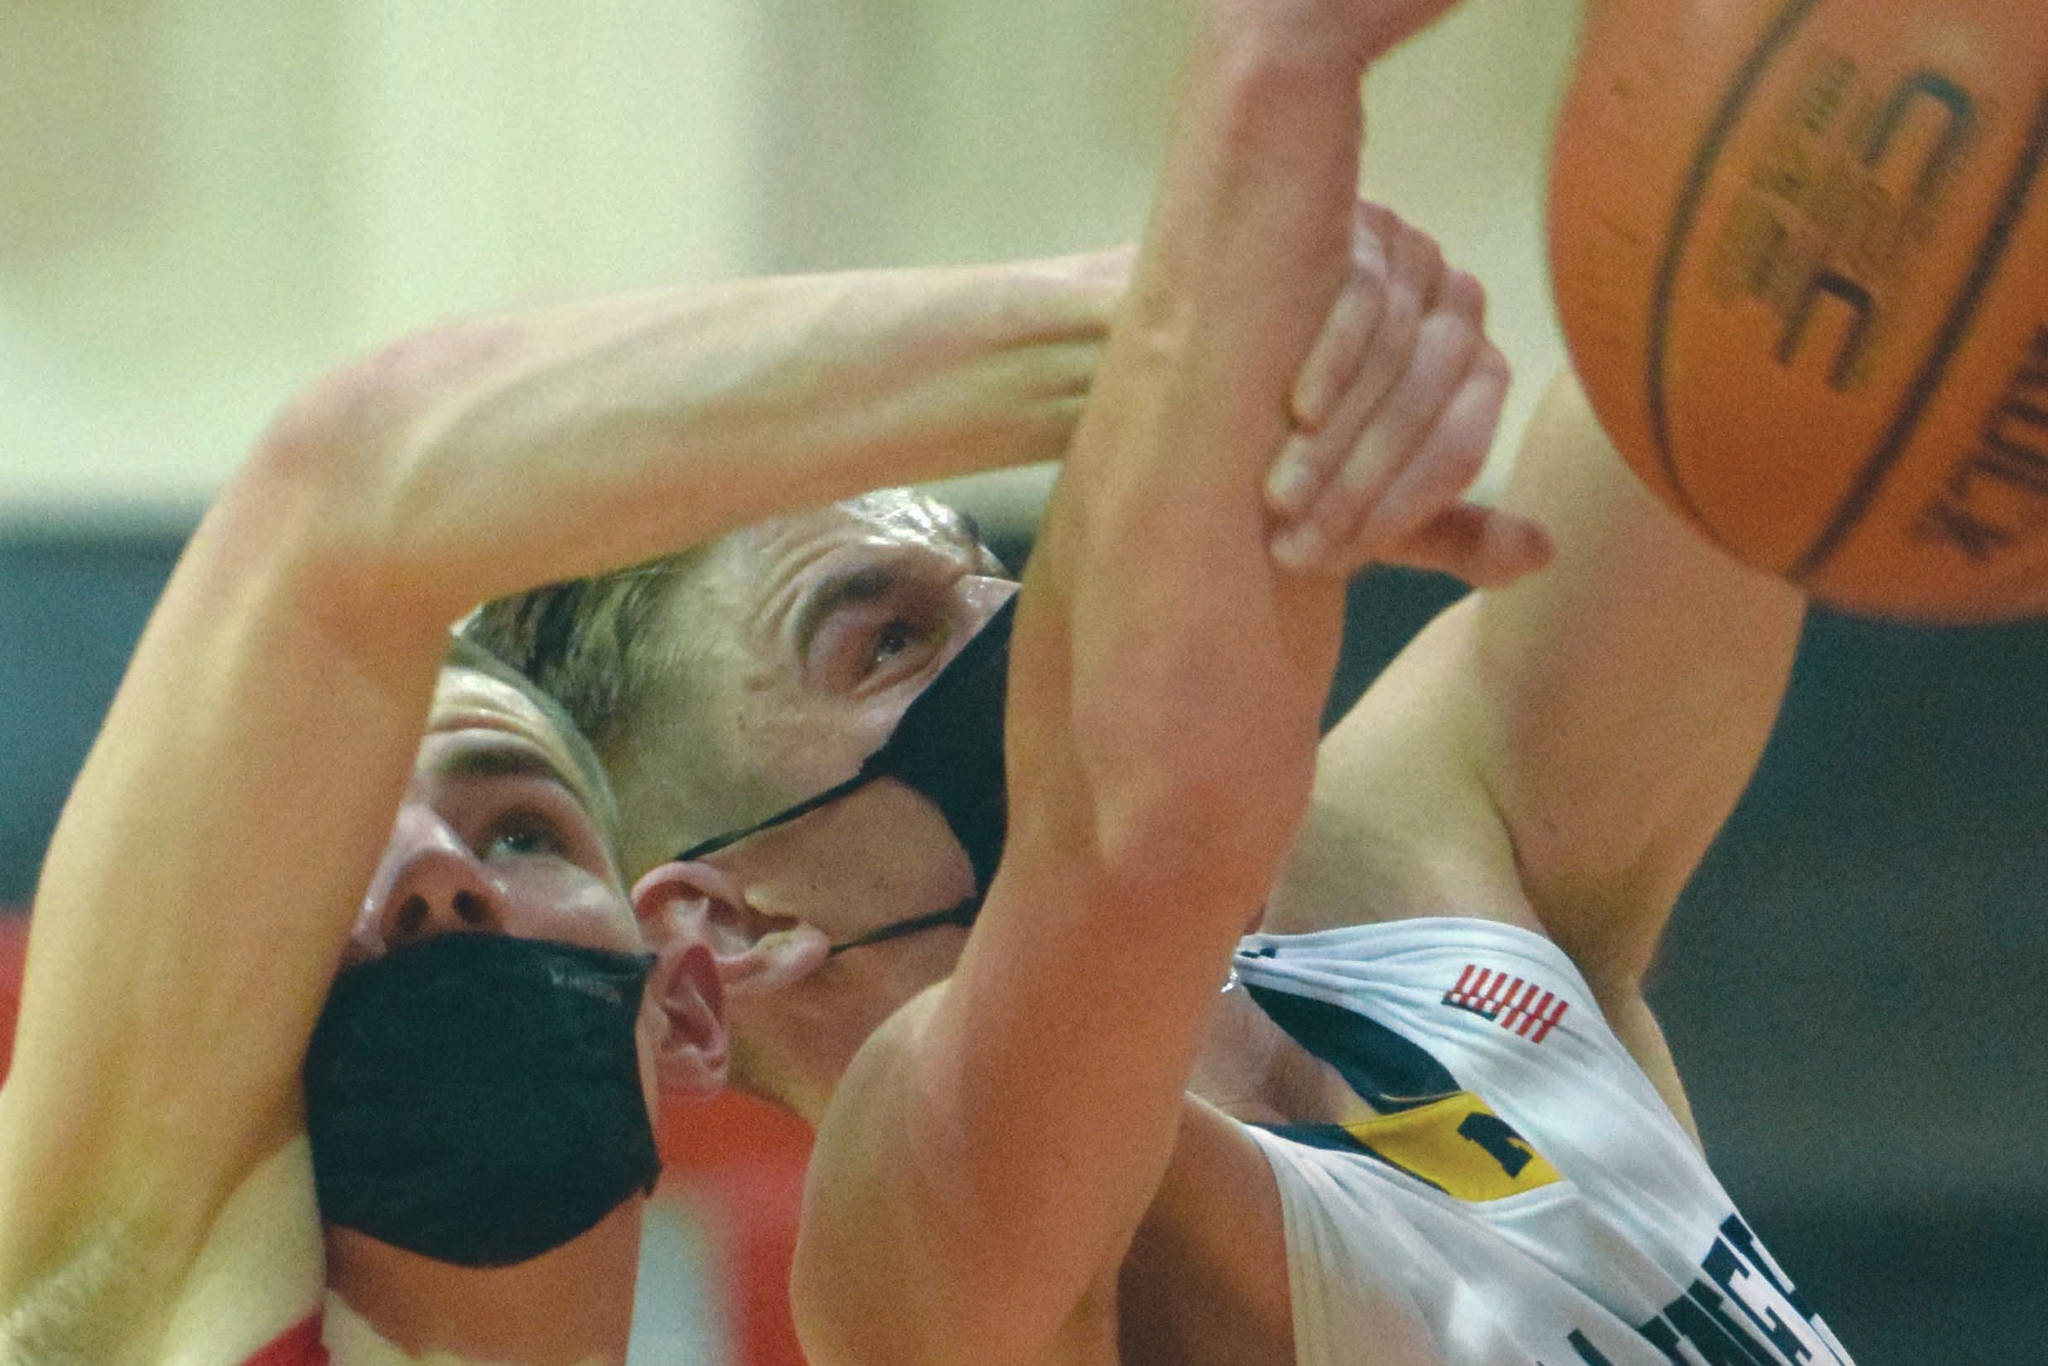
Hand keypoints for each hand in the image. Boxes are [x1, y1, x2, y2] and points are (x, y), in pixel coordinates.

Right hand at [1264, 201, 1551, 586]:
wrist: (1209, 368)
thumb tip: (1544, 554)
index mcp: (1477, 372)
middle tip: (1297, 546)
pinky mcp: (1362, 221)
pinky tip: (1299, 411)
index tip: (1336, 560)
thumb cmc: (1302, 444)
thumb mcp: (1373, 502)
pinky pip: (1365, 295)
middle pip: (1427, 402)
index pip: (1461, 444)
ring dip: (1337, 438)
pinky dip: (1336, 360)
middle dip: (1358, 483)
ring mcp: (1414, 254)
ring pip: (1397, 354)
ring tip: (1282, 501)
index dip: (1400, 507)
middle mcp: (1459, 305)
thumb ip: (1454, 532)